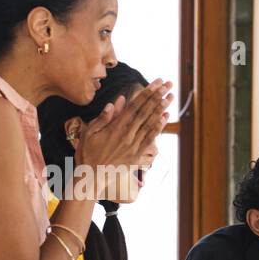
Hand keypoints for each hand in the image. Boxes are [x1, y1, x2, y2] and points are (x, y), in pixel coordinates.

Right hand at [73, 79, 172, 200]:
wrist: (91, 177)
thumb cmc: (87, 153)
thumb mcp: (90, 132)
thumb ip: (104, 117)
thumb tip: (119, 101)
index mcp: (115, 127)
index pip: (135, 106)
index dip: (147, 92)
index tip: (156, 82)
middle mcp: (127, 135)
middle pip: (146, 112)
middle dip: (158, 96)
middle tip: (168, 84)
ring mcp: (134, 146)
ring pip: (151, 123)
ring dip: (162, 109)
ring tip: (171, 96)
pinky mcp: (138, 155)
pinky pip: (151, 139)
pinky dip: (160, 127)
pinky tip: (166, 117)